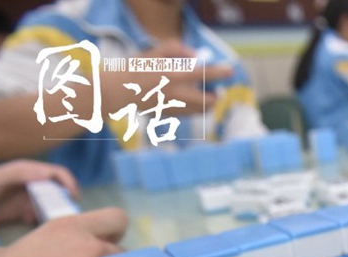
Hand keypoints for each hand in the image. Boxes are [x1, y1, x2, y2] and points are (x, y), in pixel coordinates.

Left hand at [0, 160, 78, 225]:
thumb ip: (20, 173)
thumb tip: (47, 174)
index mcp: (29, 171)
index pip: (59, 174)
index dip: (70, 184)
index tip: (73, 199)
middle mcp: (32, 183)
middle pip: (59, 190)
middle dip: (63, 202)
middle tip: (63, 216)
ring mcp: (28, 198)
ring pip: (52, 205)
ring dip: (53, 213)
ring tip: (46, 221)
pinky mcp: (23, 211)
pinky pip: (40, 216)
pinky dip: (41, 221)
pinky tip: (30, 224)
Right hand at [102, 41, 234, 115]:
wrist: (117, 92)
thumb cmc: (135, 68)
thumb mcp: (154, 52)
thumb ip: (176, 48)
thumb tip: (195, 56)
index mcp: (175, 76)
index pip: (205, 74)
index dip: (221, 72)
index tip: (230, 70)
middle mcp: (178, 94)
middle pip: (209, 101)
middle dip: (216, 96)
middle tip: (215, 90)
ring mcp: (174, 108)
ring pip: (201, 111)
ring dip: (206, 103)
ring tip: (201, 94)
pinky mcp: (170, 116)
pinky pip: (189, 114)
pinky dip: (192, 107)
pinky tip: (184, 99)